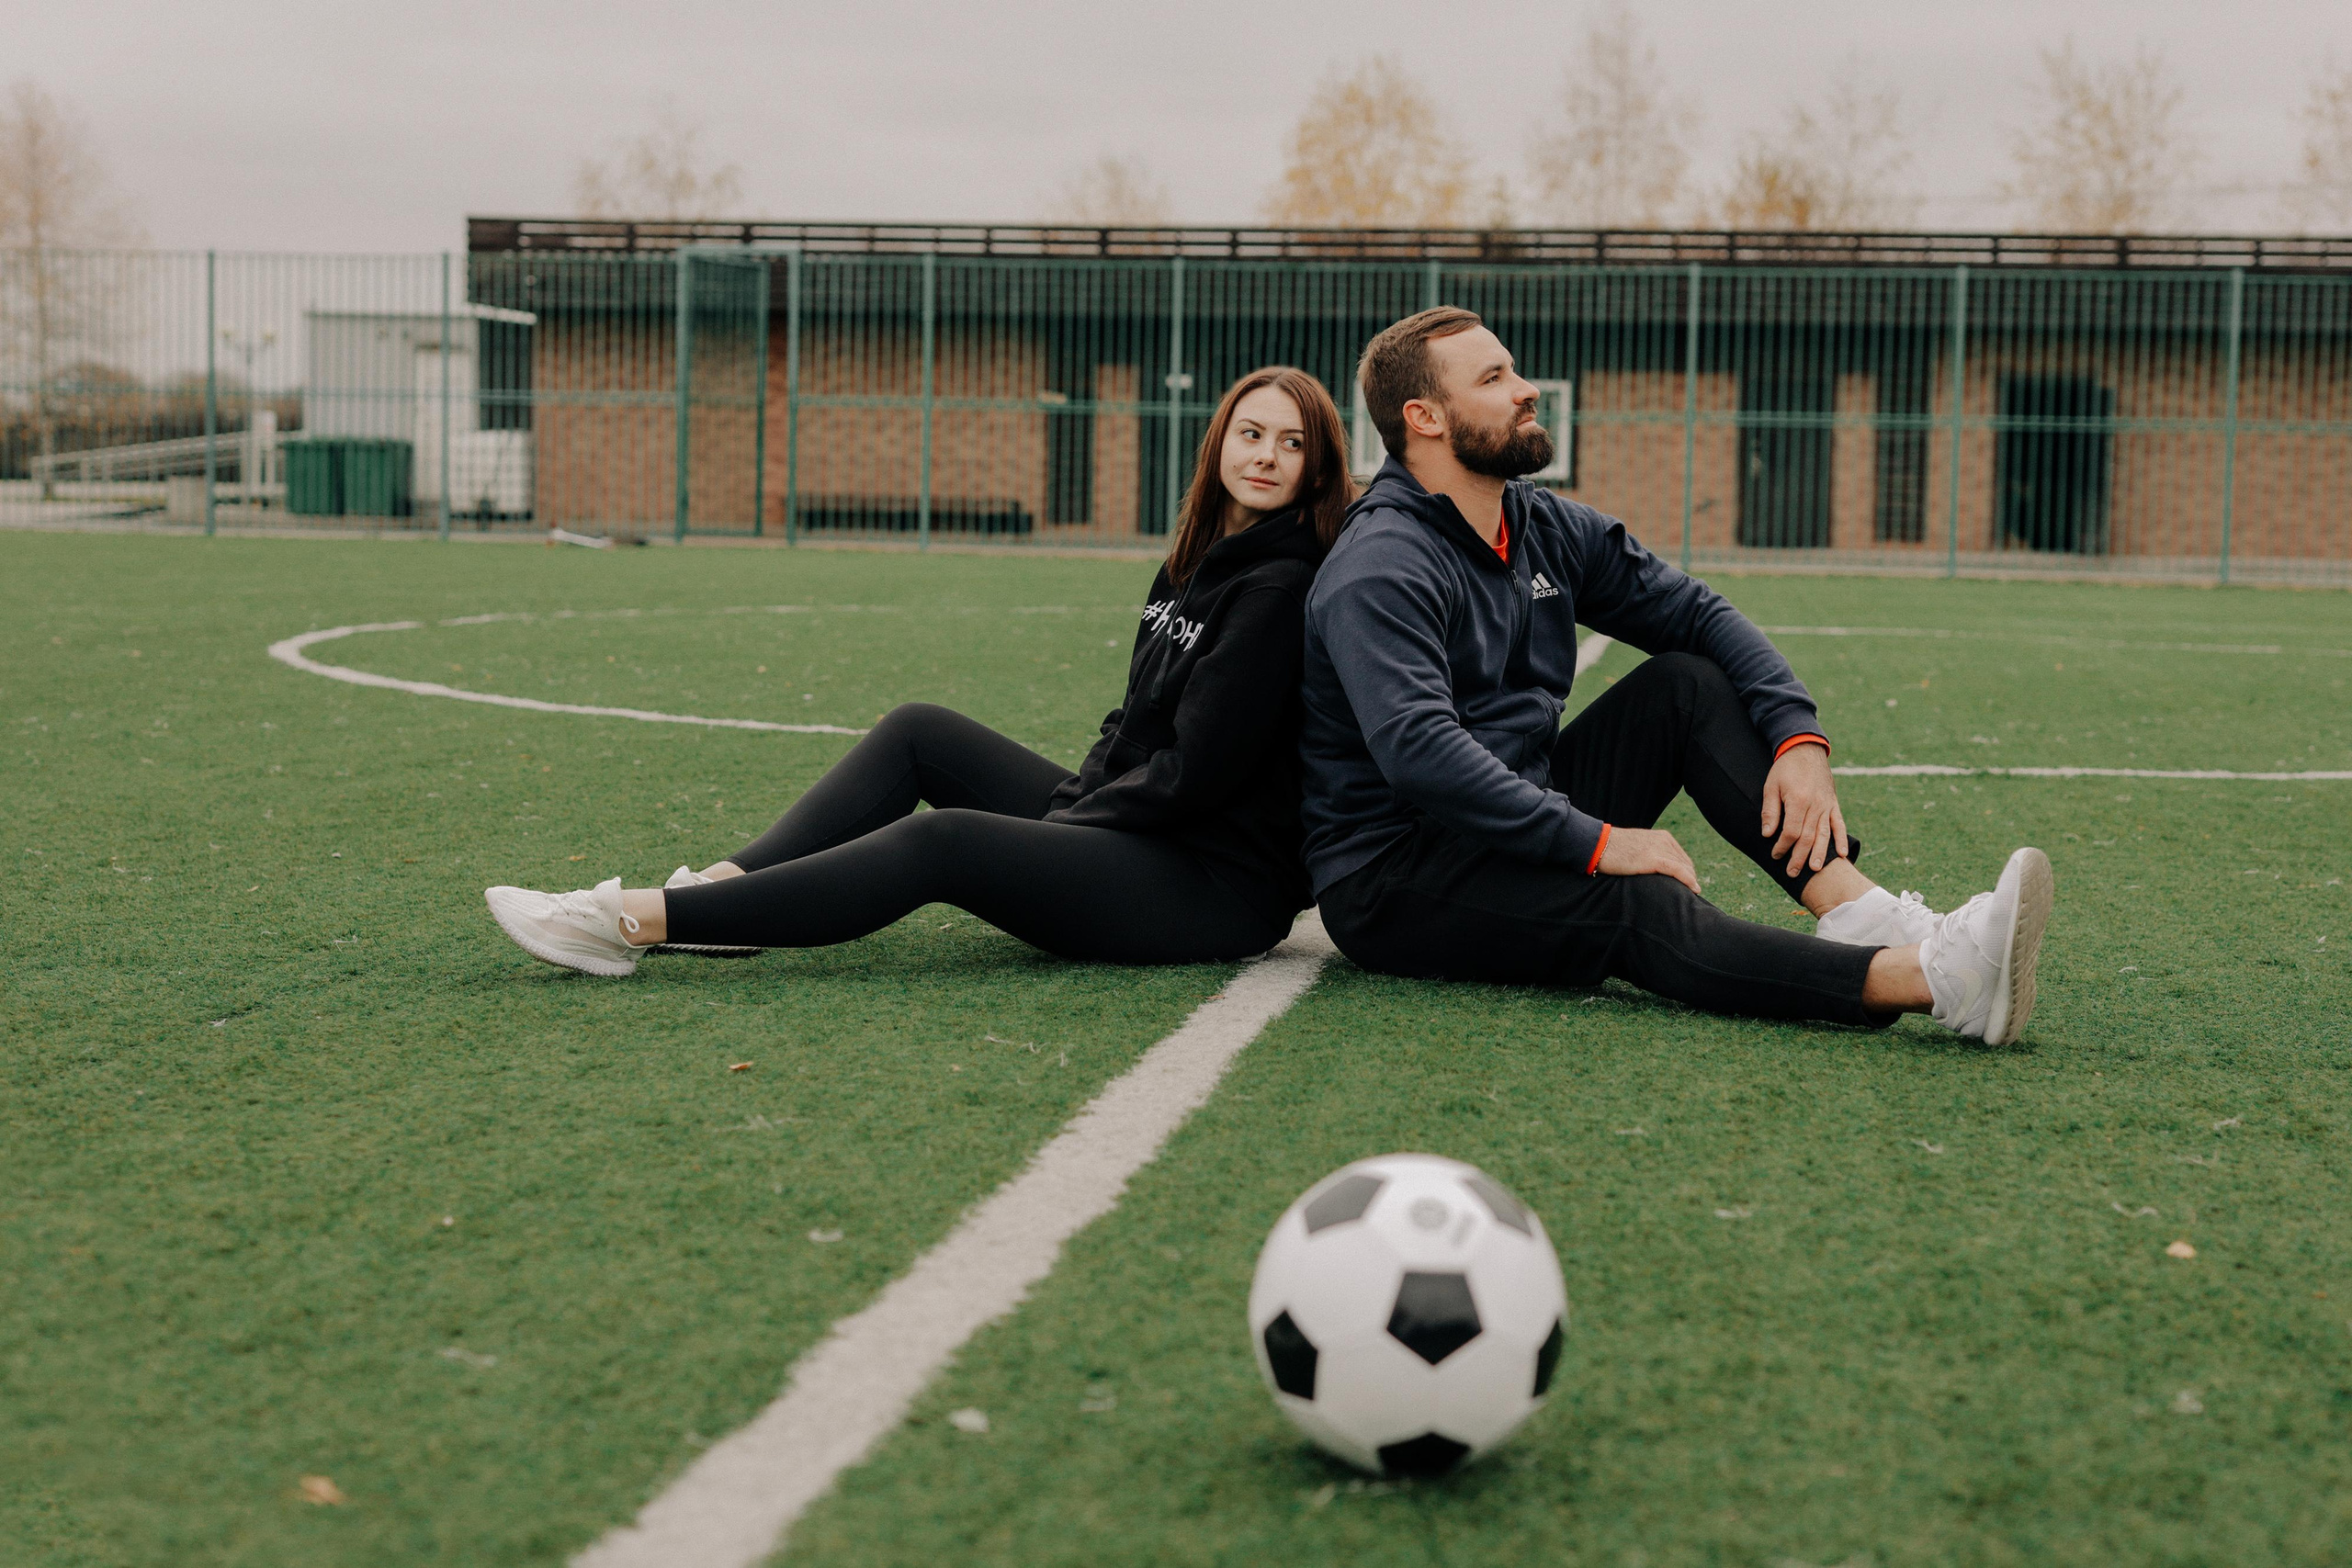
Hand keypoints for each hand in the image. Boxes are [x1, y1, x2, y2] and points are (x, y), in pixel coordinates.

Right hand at [1595, 825, 1700, 895]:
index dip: (1687, 873)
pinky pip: (1678, 871)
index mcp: (1662, 836)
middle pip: (1686, 863)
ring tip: (1693, 896)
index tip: (1688, 886)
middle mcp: (1663, 840)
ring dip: (1691, 882)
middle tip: (1690, 894)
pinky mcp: (1653, 859)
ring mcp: (1659, 849)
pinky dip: (1688, 880)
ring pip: (1684, 868)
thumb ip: (1649, 854)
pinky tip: (1694, 889)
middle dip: (1690, 878)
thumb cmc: (1612, 849)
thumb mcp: (1637, 847)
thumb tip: (1653, 869)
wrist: (1597, 845)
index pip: (1682, 857)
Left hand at [1761, 742, 1847, 877]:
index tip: (1775, 854)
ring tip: (1815, 870)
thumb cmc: (1785, 769)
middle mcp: (1815, 805)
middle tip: (1793, 873)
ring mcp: (1827, 805)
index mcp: (1798, 800)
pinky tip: (1842, 854)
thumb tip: (1767, 834)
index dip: (1782, 845)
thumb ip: (1770, 811)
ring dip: (1820, 853)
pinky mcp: (1834, 804)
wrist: (1805, 750)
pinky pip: (1839, 824)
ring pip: (1824, 834)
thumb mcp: (1771, 786)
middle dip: (1799, 857)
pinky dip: (1842, 839)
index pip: (1791, 831)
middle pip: (1808, 837)